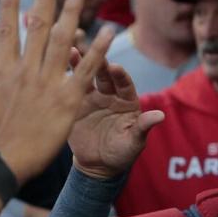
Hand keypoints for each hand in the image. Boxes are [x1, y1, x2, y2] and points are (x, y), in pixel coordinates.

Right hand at [0, 0, 114, 184]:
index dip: (11, 8)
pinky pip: (86, 70)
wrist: (3, 162)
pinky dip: (98, 50)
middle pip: (38, 27)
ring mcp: (47, 84)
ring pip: (63, 40)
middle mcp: (26, 71)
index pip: (8, 33)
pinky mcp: (67, 100)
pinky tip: (108, 31)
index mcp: (5, 73)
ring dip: (72, 12)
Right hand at [68, 58, 164, 178]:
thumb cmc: (121, 154)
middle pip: (105, 75)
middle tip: (92, 50)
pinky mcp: (76, 103)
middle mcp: (110, 95)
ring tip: (71, 51)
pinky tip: (57, 65)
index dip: (120, 75)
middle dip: (100, 63)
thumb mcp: (133, 142)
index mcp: (126, 101)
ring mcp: (92, 98)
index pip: (124, 84)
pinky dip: (66, 77)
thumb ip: (143, 127)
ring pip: (87, 76)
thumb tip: (160, 116)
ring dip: (81, 63)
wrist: (98, 166)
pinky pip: (71, 88)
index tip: (115, 67)